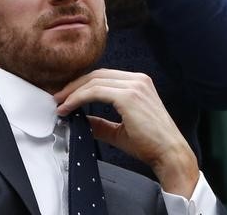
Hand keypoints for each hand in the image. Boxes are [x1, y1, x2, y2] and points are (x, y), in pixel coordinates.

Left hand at [54, 69, 198, 196]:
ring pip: (94, 81)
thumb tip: (79, 121)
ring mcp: (135, 86)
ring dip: (73, 92)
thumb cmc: (151, 143)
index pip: (104, 76)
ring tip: (60, 104)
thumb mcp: (120, 130)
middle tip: (57, 98)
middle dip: (73, 85)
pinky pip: (96, 92)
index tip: (66, 96)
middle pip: (96, 74)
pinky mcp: (129, 96)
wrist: (169, 153)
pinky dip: (78, 98)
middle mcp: (138, 80)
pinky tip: (69, 108)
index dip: (82, 85)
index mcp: (139, 83)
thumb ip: (100, 123)